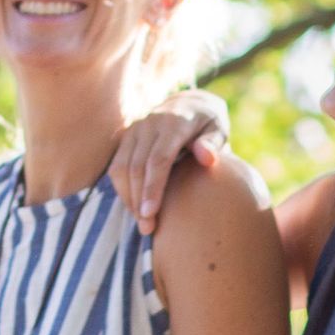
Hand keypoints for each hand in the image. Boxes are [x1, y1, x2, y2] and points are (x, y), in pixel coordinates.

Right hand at [108, 92, 229, 233]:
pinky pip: (116, 167)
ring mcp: (134, 130)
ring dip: (129, 198)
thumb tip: (207, 158)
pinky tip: (135, 208)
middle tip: (147, 229)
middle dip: (139, 200)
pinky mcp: (125, 138)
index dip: (153, 187)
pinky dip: (123, 190)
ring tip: (142, 224)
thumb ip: (212, 143)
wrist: (189, 105)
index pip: (159, 159)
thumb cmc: (208, 125)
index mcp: (174, 122)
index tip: (151, 213)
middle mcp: (150, 124)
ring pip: (121, 168)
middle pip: (137, 167)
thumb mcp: (217, 130)